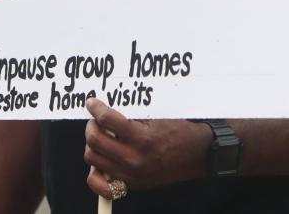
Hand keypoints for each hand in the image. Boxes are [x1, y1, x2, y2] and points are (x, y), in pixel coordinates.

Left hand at [84, 98, 211, 196]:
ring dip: (92, 144)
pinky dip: (95, 173)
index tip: (92, 103)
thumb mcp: (157, 117)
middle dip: (91, 126)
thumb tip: (107, 109)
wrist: (197, 154)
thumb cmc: (179, 131)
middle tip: (96, 120)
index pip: (107, 120)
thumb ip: (131, 115)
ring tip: (100, 136)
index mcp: (142, 138)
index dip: (95, 108)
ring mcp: (131, 175)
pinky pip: (100, 185)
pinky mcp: (131, 184)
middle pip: (94, 141)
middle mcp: (134, 159)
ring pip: (92, 159)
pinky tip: (101, 159)